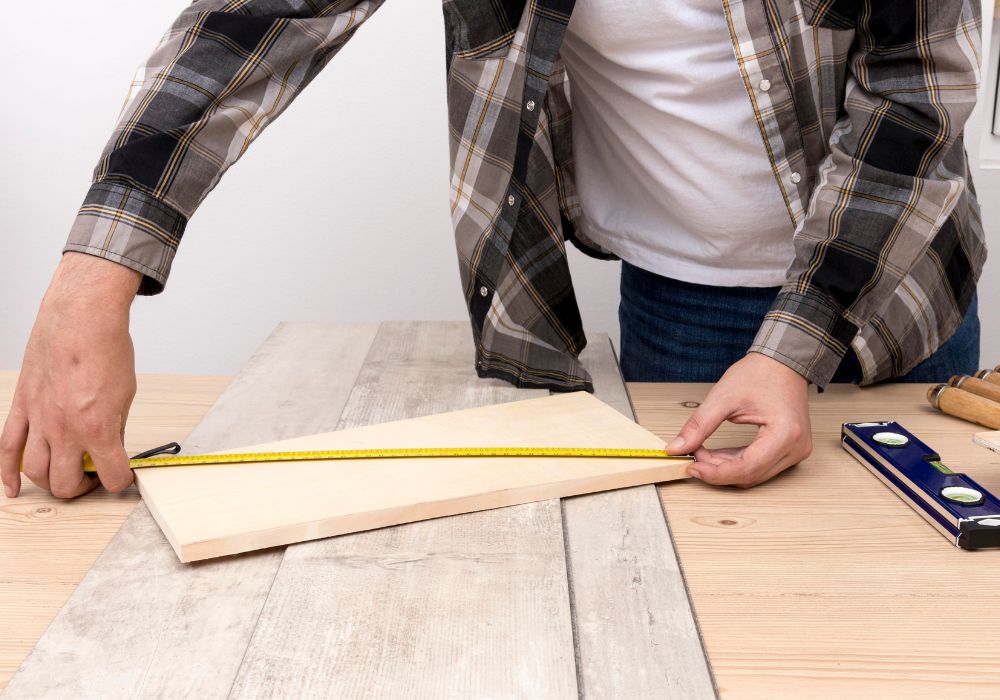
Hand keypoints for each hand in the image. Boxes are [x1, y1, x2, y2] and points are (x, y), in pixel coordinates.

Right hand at [1, 253, 141, 498]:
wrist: (81, 319)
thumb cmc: (106, 349)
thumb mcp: (125, 394)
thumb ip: (116, 426)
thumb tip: (112, 447)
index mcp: (98, 429)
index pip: (112, 476)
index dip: (121, 480)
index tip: (123, 475)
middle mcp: (65, 430)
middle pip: (65, 483)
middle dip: (82, 488)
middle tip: (92, 477)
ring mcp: (39, 420)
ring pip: (35, 471)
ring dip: (50, 482)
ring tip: (64, 476)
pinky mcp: (22, 406)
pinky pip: (7, 448)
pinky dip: (7, 473)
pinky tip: (13, 488)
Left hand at [667, 353, 811, 487]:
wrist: (782, 363)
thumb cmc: (760, 373)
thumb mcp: (723, 398)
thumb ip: (699, 426)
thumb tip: (677, 448)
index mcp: (785, 435)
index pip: (746, 469)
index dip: (715, 473)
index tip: (691, 466)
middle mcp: (796, 448)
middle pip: (750, 475)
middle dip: (717, 470)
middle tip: (693, 455)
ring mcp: (795, 451)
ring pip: (753, 474)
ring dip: (725, 468)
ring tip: (702, 452)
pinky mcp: (789, 450)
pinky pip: (759, 466)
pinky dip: (736, 462)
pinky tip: (717, 454)